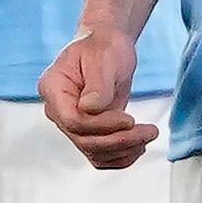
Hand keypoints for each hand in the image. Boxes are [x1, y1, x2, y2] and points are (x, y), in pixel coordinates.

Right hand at [38, 29, 160, 171]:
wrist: (107, 47)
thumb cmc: (102, 46)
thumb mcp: (103, 57)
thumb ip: (97, 84)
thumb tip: (90, 109)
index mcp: (53, 89)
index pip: (73, 120)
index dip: (102, 125)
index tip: (129, 120)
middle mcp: (59, 110)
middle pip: (84, 140)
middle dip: (119, 140)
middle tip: (148, 131)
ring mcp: (72, 124)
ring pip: (94, 152)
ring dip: (123, 150)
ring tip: (148, 135)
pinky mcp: (88, 132)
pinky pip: (101, 155)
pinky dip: (122, 156)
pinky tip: (139, 144)